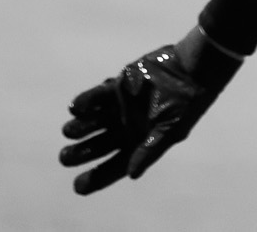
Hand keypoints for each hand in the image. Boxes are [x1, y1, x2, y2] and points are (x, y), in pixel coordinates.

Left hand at [59, 29, 240, 194]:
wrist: (191, 69)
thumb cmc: (186, 103)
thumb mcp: (171, 131)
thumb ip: (150, 150)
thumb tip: (132, 174)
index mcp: (139, 143)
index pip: (115, 165)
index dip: (96, 176)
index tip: (78, 186)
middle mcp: (127, 128)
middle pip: (99, 145)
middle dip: (81, 152)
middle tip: (65, 157)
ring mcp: (120, 108)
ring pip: (93, 122)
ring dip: (80, 127)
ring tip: (69, 131)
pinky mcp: (118, 86)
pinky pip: (96, 97)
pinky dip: (85, 101)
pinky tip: (75, 108)